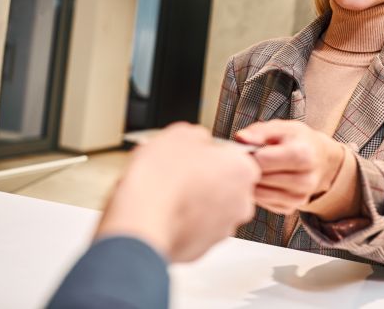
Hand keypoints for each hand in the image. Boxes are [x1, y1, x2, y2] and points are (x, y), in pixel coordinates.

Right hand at [96, 123, 259, 261]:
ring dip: (194, 201)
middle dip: (205, 179)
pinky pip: (195, 229)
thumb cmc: (161, 179)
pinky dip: (182, 221)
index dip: (211, 154)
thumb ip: (199, 137)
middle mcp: (241, 203)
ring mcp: (223, 229)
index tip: (195, 154)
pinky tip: (163, 211)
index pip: (235, 157)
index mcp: (242, 171)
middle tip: (179, 172)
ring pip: (211, 208)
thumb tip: (198, 142)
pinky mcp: (202, 249)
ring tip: (167, 192)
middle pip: (226, 184)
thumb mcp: (180, 134)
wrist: (141, 220)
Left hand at [236, 120, 344, 214]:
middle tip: (248, 158)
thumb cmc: (298, 141)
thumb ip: (260, 131)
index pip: (262, 160)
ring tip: (256, 168)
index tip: (247, 149)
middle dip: (248, 168)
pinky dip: (258, 191)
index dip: (249, 153)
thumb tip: (240, 138)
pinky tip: (263, 180)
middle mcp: (305, 180)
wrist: (320, 160)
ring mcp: (299, 198)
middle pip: (259, 177)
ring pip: (258, 193)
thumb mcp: (283, 128)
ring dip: (251, 181)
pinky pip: (262, 202)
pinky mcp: (290, 209)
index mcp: (303, 155)